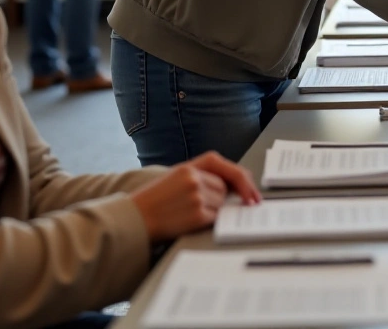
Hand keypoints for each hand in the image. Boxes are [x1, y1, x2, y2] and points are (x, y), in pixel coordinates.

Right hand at [130, 152, 260, 240]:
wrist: (133, 219)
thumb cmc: (154, 201)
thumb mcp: (176, 179)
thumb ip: (203, 177)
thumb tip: (235, 189)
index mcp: (189, 167)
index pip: (227, 169)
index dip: (244, 181)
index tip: (254, 195)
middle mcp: (195, 178)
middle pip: (224, 190)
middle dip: (217, 199)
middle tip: (193, 205)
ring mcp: (197, 196)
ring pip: (221, 205)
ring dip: (211, 211)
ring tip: (185, 212)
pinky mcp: (197, 214)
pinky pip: (214, 218)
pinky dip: (206, 222)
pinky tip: (187, 220)